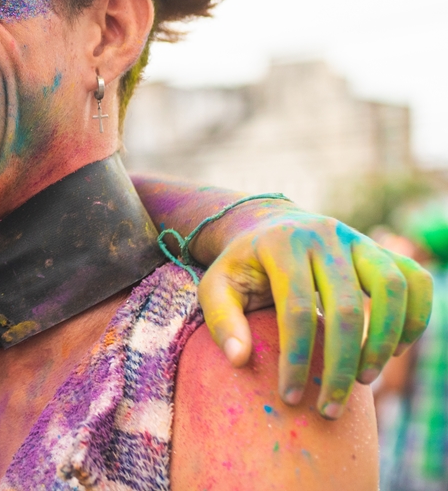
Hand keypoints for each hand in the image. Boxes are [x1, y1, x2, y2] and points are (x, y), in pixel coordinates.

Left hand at [197, 211, 431, 418]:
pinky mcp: (381, 249)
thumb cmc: (243, 266)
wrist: (268, 225)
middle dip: (341, 366)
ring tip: (366, 380)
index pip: (296, 309)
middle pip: (345, 307)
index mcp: (281, 244)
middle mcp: (324, 236)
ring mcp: (358, 239)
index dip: (295, 358)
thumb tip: (239, 359)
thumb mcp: (216, 285)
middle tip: (330, 408)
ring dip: (384, 341)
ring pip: (391, 288)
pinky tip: (395, 350)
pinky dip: (416, 316)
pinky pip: (415, 279)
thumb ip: (221, 320)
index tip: (290, 396)